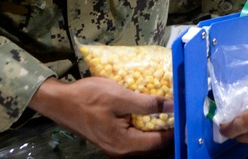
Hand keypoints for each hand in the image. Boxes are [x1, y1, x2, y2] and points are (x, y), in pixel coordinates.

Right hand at [28, 77, 172, 156]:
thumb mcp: (120, 96)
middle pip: (153, 146)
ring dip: (157, 130)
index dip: (175, 129)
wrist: (60, 102)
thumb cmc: (89, 97)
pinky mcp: (111, 140)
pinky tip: (150, 114)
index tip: (187, 114)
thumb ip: (147, 104)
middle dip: (168, 130)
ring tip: (169, 111)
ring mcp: (115, 148)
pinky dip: (145, 129)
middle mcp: (121, 151)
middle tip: (180, 112)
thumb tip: (173, 106)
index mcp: (125, 144)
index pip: (159, 142)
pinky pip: (135, 139)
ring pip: (144, 143)